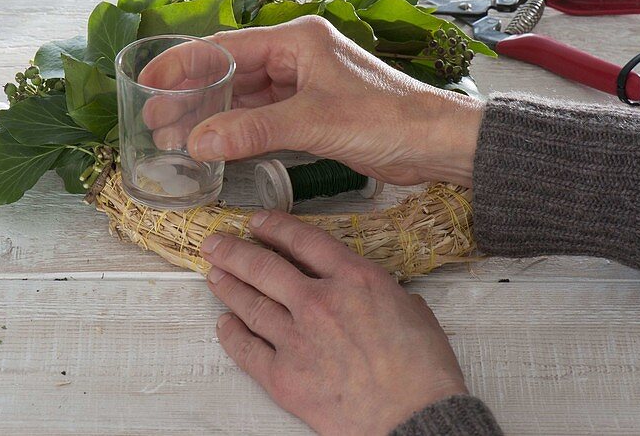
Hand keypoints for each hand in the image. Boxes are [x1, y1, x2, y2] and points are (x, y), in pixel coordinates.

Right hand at [141, 16, 483, 185]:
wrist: (438, 144)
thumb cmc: (391, 118)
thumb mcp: (314, 122)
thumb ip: (253, 130)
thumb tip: (199, 140)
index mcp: (297, 41)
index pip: (226, 48)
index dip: (183, 64)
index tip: (149, 81)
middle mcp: (297, 57)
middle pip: (230, 72)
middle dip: (191, 96)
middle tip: (154, 119)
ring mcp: (304, 85)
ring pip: (244, 98)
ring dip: (210, 117)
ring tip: (173, 137)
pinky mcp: (312, 112)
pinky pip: (262, 118)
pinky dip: (236, 131)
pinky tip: (212, 145)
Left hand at [203, 211, 466, 434]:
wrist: (416, 422)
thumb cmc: (424, 374)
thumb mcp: (415, 312)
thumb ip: (387, 294)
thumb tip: (380, 294)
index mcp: (354, 280)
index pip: (302, 240)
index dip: (274, 226)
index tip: (257, 222)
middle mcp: (318, 302)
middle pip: (263, 266)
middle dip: (234, 251)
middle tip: (215, 243)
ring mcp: (297, 339)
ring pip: (249, 303)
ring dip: (228, 285)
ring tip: (215, 275)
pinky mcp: (284, 376)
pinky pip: (246, 349)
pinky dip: (231, 334)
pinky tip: (224, 324)